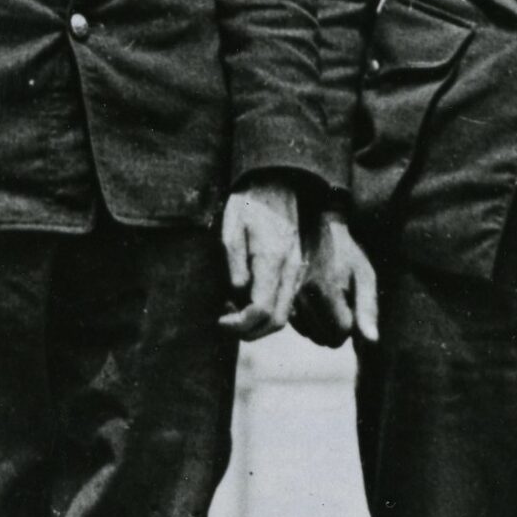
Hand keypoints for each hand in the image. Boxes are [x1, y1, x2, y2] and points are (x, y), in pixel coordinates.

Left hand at [218, 180, 302, 339]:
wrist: (276, 184)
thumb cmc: (248, 205)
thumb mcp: (231, 230)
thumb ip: (234, 265)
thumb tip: (236, 295)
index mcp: (272, 260)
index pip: (261, 310)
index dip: (239, 324)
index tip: (220, 319)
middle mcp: (290, 270)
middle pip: (276, 322)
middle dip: (249, 332)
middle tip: (225, 322)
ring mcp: (296, 271)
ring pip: (283, 316)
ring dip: (258, 324)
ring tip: (232, 309)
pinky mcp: (296, 270)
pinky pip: (285, 302)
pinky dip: (266, 311)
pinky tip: (246, 298)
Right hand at [293, 217, 380, 347]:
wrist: (315, 231)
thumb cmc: (346, 254)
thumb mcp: (364, 275)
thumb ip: (368, 309)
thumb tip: (371, 342)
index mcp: (325, 291)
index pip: (342, 332)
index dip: (353, 323)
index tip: (353, 301)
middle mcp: (302, 298)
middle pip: (327, 339)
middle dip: (339, 328)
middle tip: (343, 301)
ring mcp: (289, 300)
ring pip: (313, 336)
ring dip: (325, 327)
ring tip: (329, 300)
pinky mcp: (283, 301)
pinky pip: (301, 329)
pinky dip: (311, 323)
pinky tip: (316, 304)